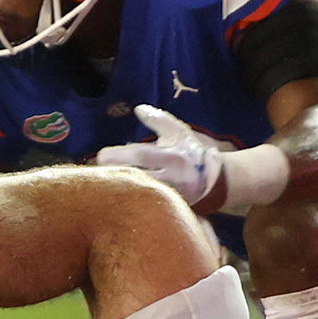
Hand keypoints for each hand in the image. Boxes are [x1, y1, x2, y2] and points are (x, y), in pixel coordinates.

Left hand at [94, 104, 226, 210]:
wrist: (214, 181)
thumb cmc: (190, 152)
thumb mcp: (178, 132)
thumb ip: (158, 119)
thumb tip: (138, 108)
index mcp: (170, 156)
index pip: (138, 155)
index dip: (115, 155)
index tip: (103, 155)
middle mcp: (170, 178)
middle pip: (131, 177)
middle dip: (111, 173)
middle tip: (103, 171)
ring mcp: (168, 197)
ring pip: (133, 195)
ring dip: (118, 188)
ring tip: (110, 183)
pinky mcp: (166, 209)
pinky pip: (140, 207)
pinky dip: (127, 200)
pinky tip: (120, 196)